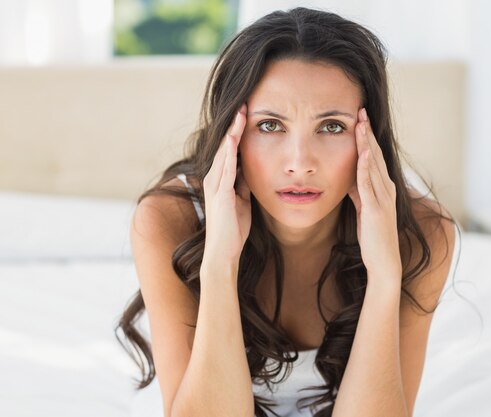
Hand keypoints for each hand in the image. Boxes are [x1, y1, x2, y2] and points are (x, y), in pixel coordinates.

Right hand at [201, 103, 250, 275]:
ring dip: (232, 132)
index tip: (248, 113)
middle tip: (244, 103)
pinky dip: (229, 152)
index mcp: (220, 179)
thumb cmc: (233, 228)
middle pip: (225, 145)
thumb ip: (244, 183)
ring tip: (241, 113)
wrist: (224, 251)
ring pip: (224, 152)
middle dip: (234, 125)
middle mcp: (214, 178)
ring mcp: (216, 185)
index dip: (238, 131)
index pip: (230, 149)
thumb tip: (252, 168)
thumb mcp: (243, 200)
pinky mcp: (220, 194)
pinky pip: (225, 168)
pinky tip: (234, 138)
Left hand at [347, 108, 401, 284]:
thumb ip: (358, 191)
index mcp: (383, 187)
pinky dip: (365, 167)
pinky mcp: (376, 208)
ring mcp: (382, 197)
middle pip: (375, 154)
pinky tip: (361, 153)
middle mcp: (386, 188)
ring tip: (360, 123)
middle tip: (361, 110)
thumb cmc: (373, 236)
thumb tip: (347, 177)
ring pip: (373, 164)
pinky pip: (369, 184)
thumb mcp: (363, 208)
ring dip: (366, 143)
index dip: (367, 137)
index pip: (373, 156)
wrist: (383, 261)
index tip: (360, 118)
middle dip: (368, 132)